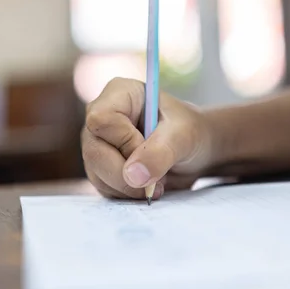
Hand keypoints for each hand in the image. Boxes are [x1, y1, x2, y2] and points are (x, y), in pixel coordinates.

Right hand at [82, 78, 215, 199]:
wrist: (195, 150)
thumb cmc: (190, 131)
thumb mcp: (183, 137)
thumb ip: (160, 152)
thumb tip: (132, 176)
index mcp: (118, 94)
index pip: (102, 119)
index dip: (125, 142)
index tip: (151, 150)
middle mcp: (101, 117)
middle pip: (94, 151)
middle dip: (126, 174)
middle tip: (157, 181)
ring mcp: (97, 143)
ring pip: (96, 172)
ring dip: (129, 187)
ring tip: (156, 181)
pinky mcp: (99, 166)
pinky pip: (102, 187)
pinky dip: (126, 194)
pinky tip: (146, 186)